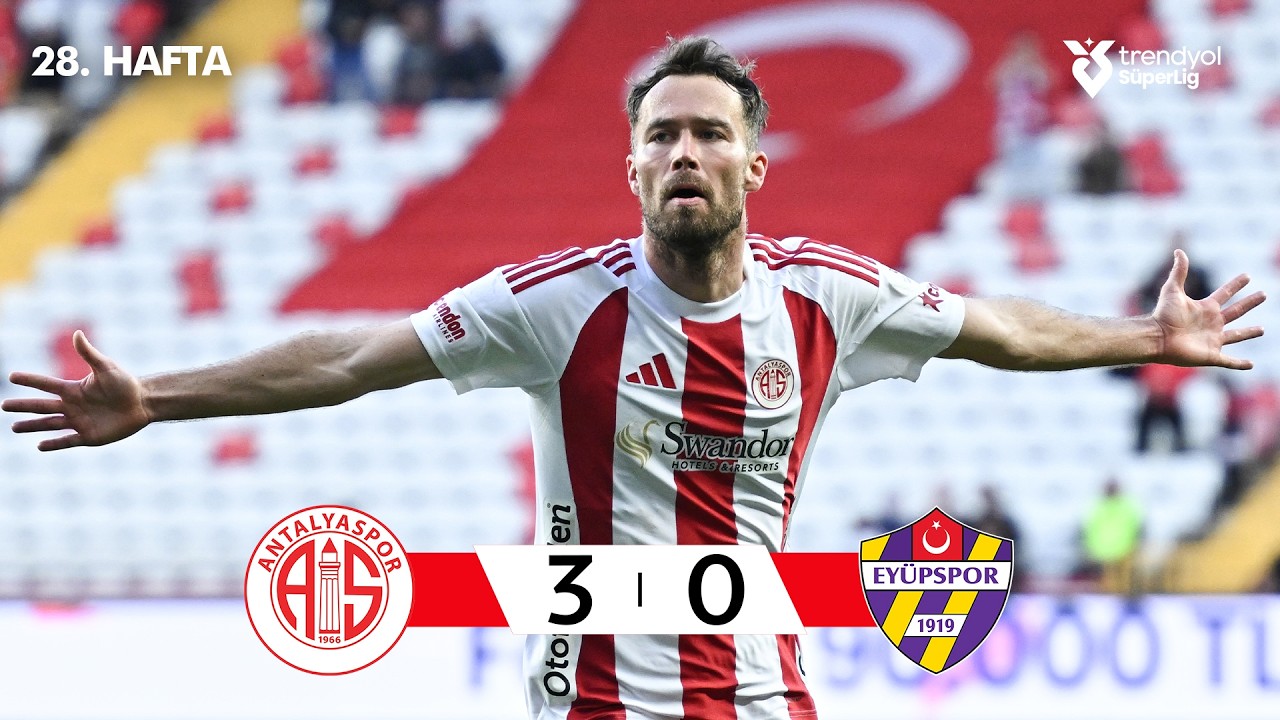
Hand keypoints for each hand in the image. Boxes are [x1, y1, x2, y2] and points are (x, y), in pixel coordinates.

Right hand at [3, 331, 150, 449]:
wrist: (144, 403)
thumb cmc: (126, 383)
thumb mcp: (106, 367)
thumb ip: (89, 353)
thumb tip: (76, 333)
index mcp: (74, 389)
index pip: (46, 385)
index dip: (30, 380)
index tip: (11, 376)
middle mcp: (73, 406)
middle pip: (42, 406)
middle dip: (23, 406)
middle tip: (2, 406)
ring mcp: (80, 422)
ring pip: (50, 425)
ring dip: (32, 426)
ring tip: (14, 427)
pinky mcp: (90, 436)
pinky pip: (68, 441)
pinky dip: (54, 444)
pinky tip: (39, 446)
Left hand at [1153, 249, 1265, 368]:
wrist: (1157, 338)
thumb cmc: (1163, 315)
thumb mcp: (1172, 290)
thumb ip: (1179, 271)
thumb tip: (1179, 250)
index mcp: (1205, 308)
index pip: (1225, 294)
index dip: (1236, 285)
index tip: (1247, 275)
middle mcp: (1212, 323)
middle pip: (1236, 311)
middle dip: (1250, 303)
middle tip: (1263, 294)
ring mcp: (1213, 340)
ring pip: (1236, 336)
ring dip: (1249, 333)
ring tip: (1262, 330)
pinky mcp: (1212, 356)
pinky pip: (1229, 361)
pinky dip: (1240, 364)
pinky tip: (1251, 365)